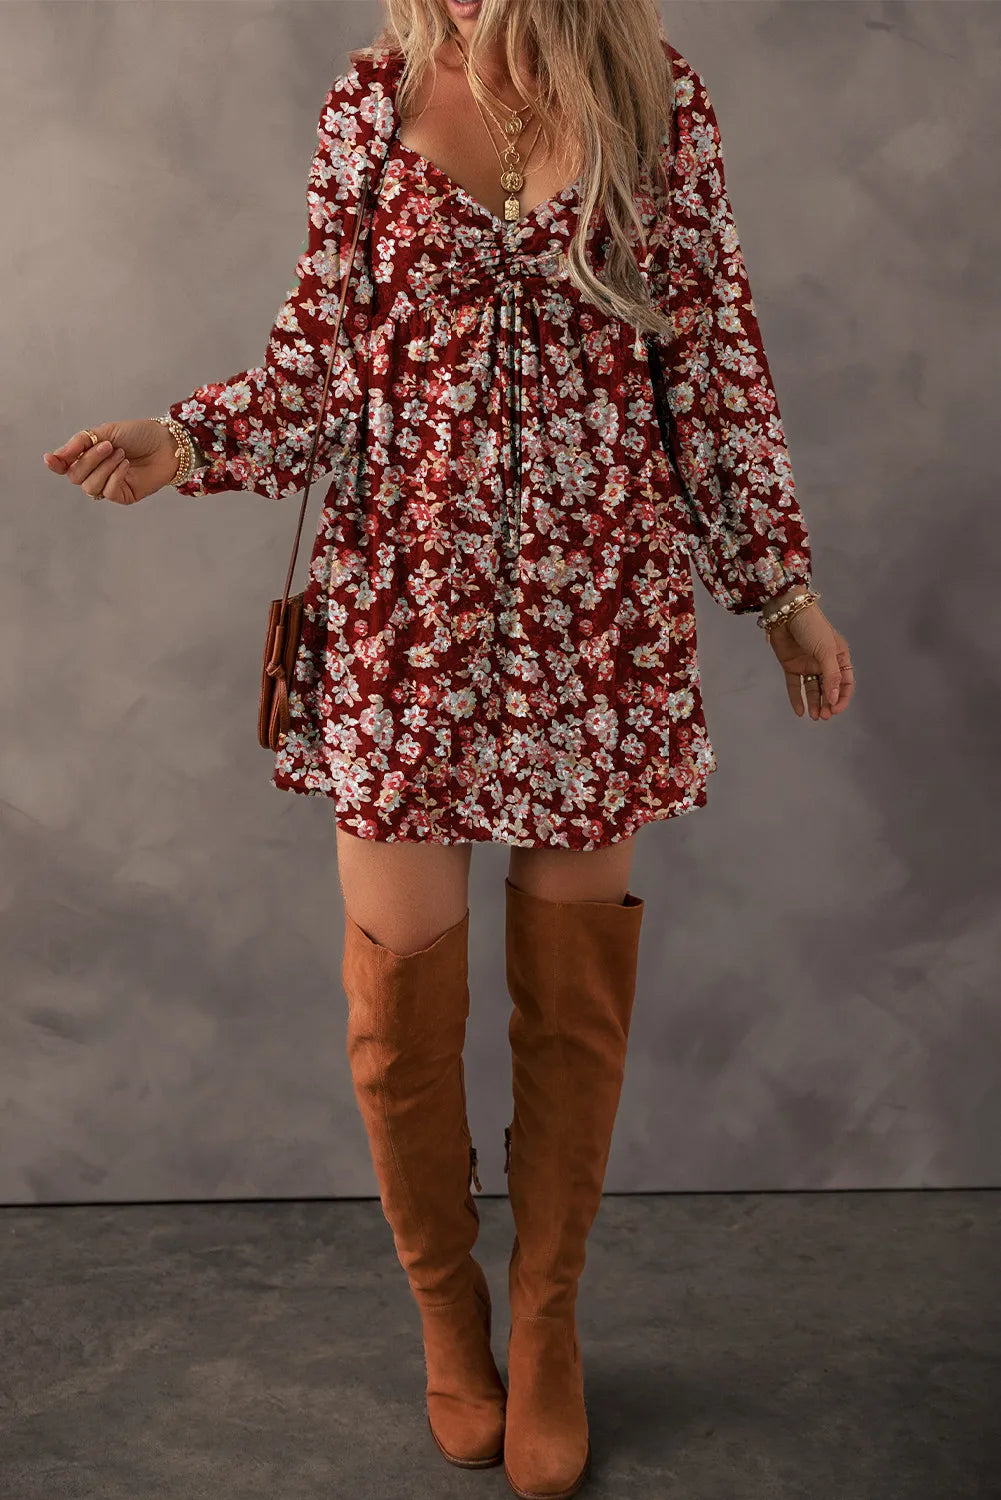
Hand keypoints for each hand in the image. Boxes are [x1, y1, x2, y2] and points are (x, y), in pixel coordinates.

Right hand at [42, 420, 180, 504]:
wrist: (166, 443)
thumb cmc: (139, 435)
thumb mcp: (106, 432)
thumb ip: (80, 443)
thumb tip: (54, 457)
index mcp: (89, 456)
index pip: (65, 466)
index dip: (56, 464)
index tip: (50, 459)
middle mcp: (96, 473)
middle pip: (75, 477)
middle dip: (90, 460)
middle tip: (109, 445)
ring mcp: (109, 486)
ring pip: (89, 487)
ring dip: (104, 468)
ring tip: (120, 454)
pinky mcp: (123, 496)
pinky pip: (108, 492)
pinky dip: (115, 477)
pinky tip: (126, 465)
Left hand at [765, 602, 854, 719]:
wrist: (786, 612)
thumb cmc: (811, 626)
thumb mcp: (826, 651)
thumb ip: (831, 676)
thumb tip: (834, 698)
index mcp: (839, 657)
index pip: (845, 682)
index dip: (842, 697)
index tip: (836, 709)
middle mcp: (824, 662)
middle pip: (829, 688)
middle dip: (828, 703)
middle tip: (824, 716)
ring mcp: (807, 664)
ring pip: (813, 689)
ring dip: (815, 703)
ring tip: (815, 716)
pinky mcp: (791, 665)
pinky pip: (795, 686)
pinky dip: (797, 698)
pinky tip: (800, 711)